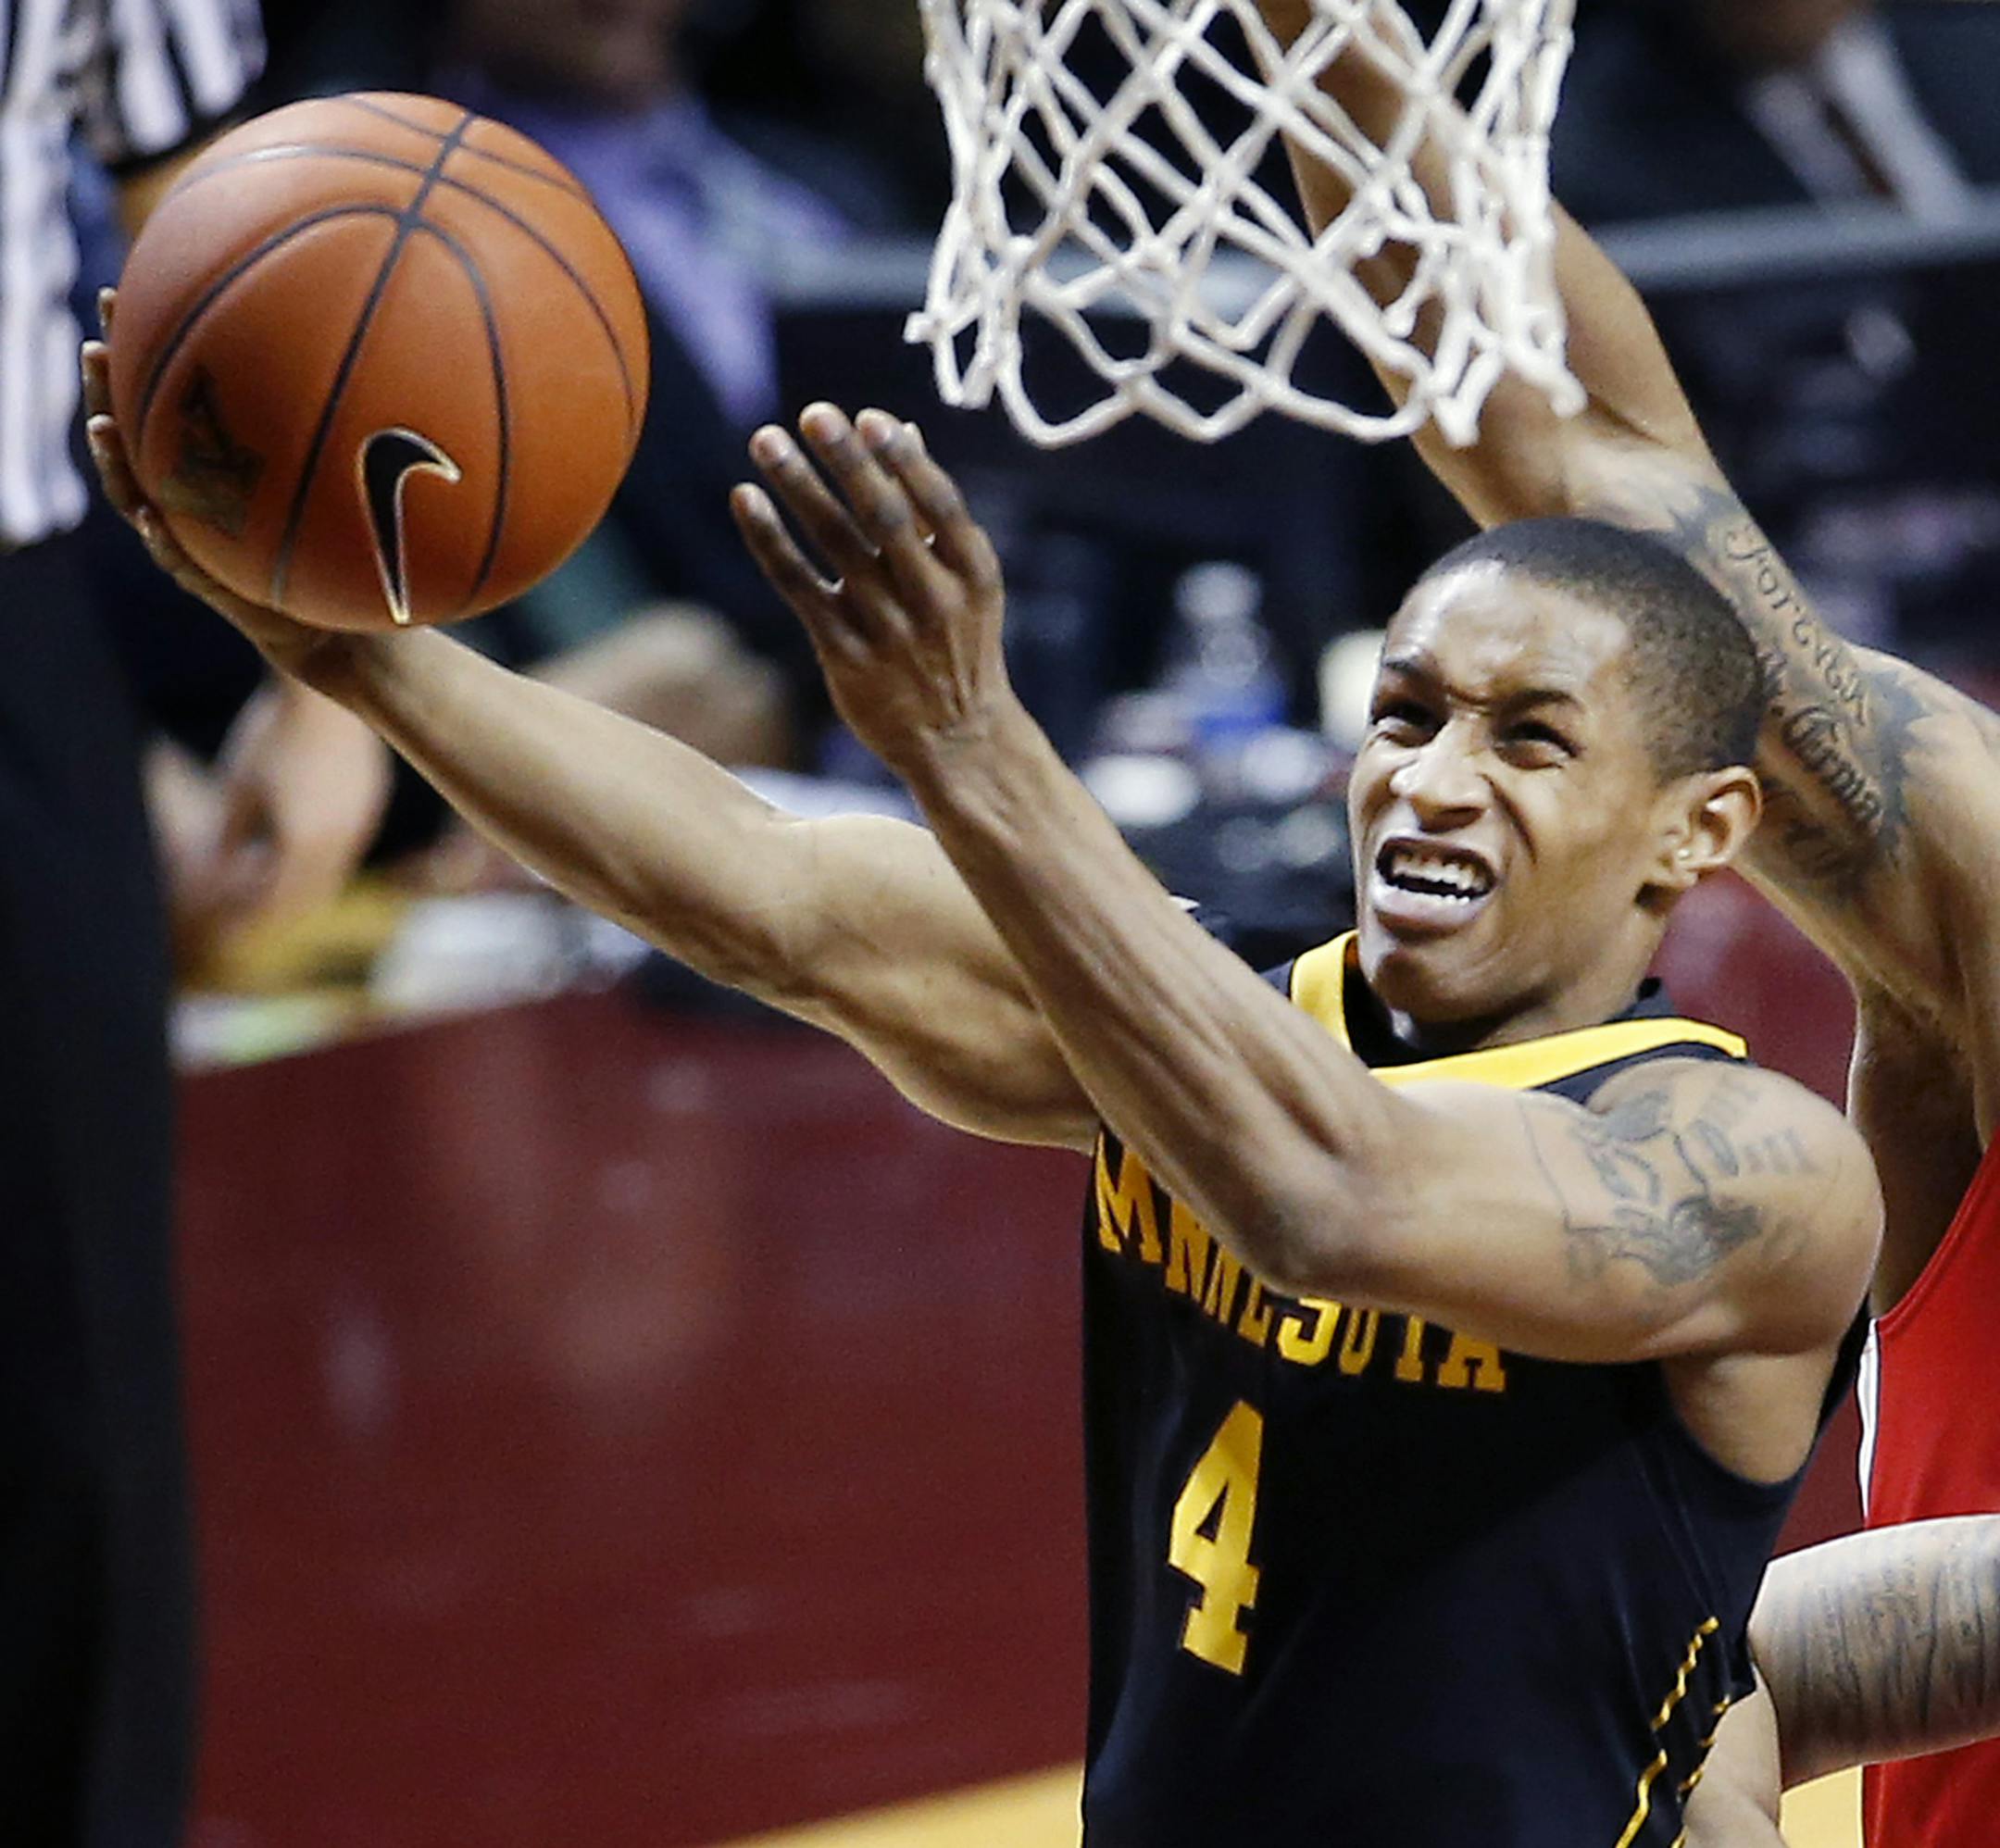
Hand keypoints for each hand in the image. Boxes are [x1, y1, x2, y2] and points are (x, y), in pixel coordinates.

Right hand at [80, 289, 358, 689]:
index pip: (162, 396)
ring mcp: (193, 539)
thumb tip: (395, 354)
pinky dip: (164, 542)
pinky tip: (152, 520)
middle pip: (134, 436)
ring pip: (136, 496)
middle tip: (96, 351)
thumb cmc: (347, 543)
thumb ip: (350, 429)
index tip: (119, 297)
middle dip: (108, 392)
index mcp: (213, 463)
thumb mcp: (351, 480)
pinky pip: (179, 562)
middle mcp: (192, 496)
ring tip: (104, 428)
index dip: (136, 349)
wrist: (345, 623)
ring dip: (116, 462)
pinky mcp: (210, 585)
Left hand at [195, 678, 393, 933]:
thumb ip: (231, 836)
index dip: (251, 919)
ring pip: (332, 871)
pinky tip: (300, 835)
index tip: (230, 932)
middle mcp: (337, 843)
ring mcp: (360, 823)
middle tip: (252, 914)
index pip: (274, 901)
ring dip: (303, 880)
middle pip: (308, 894)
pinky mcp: (370, 802)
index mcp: (300, 846)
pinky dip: (322, 854)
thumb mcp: (239, 789)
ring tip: (273, 874)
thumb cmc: (271, 738)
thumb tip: (222, 867)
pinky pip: (347, 843)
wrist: (326, 696)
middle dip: (279, 907)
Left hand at [729, 404, 1015, 773]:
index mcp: (974, 573)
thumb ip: (932, 509)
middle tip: (813, 414)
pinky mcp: (845, 655)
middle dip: (848, 462)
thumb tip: (900, 428)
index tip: (868, 418)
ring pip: (836, 546)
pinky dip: (770, 541)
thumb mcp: (966, 581)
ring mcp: (889, 629)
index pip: (940, 504)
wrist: (958, 741)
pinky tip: (745, 500)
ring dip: (798, 487)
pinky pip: (800, 587)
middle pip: (885, 518)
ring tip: (765, 440)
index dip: (904, 459)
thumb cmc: (958, 645)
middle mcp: (933, 598)